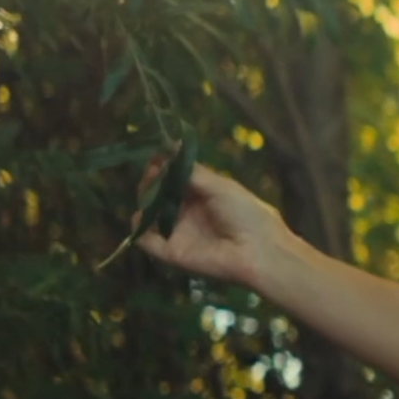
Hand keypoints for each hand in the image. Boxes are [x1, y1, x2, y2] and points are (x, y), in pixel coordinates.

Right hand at [130, 158, 294, 289]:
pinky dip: (139, 230)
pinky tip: (141, 217)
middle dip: (152, 182)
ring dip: (145, 201)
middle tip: (152, 172)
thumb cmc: (246, 214)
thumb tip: (171, 146)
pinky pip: (148, 241)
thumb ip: (192, 171)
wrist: (259, 251)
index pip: (175, 179)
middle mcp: (189, 213)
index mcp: (203, 196)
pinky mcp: (172, 252)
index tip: (157, 158)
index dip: (164, 168)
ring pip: (151, 215)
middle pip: (160, 195)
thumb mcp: (220, 186)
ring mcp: (179, 233)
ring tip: (148, 191)